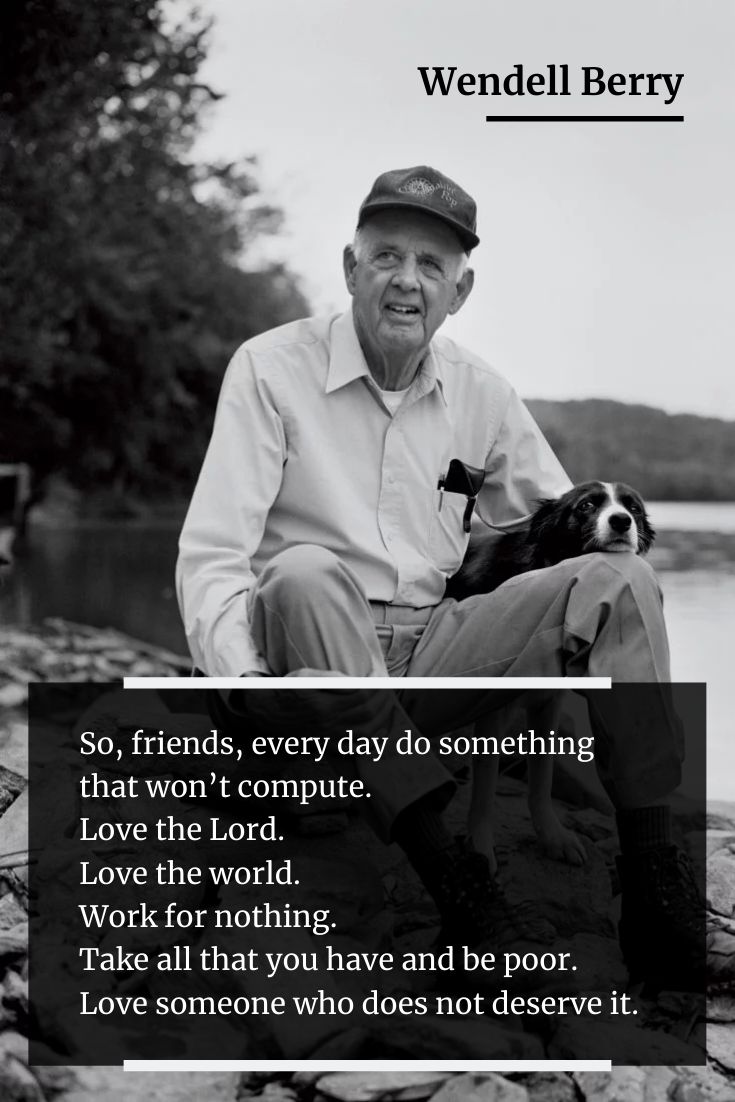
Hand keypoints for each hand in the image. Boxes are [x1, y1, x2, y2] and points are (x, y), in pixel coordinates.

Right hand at [241, 671, 399, 735]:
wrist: (265, 715)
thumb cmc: (286, 691)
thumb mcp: (304, 677)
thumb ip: (331, 679)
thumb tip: (356, 682)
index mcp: (324, 705)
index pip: (362, 695)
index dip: (376, 686)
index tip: (381, 678)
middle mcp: (328, 725)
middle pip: (368, 713)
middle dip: (384, 700)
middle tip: (390, 689)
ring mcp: (329, 738)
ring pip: (366, 732)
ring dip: (382, 718)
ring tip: (388, 705)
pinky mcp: (328, 747)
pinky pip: (355, 747)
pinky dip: (371, 738)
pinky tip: (378, 728)